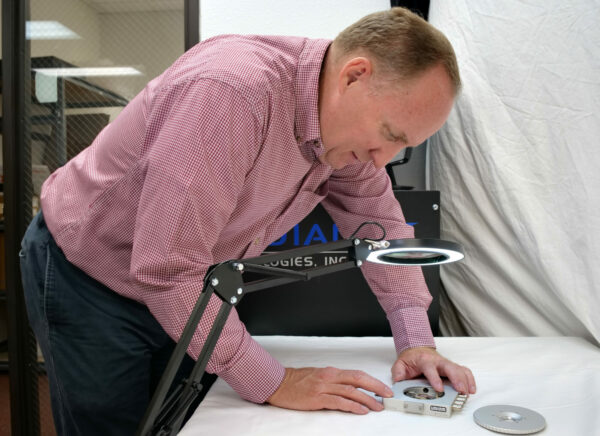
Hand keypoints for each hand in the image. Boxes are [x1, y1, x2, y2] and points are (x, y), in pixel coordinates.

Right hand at [267, 367, 393, 414]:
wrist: (278, 383)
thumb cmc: (297, 381)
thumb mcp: (318, 376)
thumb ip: (334, 380)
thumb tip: (351, 387)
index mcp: (331, 371)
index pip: (357, 374)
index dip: (372, 381)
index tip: (383, 388)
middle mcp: (329, 377)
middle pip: (358, 379)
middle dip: (375, 387)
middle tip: (387, 395)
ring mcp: (323, 387)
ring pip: (351, 391)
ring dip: (367, 399)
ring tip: (378, 406)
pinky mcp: (317, 398)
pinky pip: (339, 402)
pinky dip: (352, 406)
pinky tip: (361, 410)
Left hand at [391, 347, 475, 393]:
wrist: (416, 349)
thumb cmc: (410, 359)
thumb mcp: (400, 365)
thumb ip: (398, 373)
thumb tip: (398, 382)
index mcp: (424, 360)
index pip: (430, 369)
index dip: (435, 379)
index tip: (439, 388)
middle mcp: (437, 361)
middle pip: (450, 367)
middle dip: (457, 379)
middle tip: (461, 391)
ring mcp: (446, 363)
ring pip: (459, 369)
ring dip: (465, 380)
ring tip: (468, 392)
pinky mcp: (451, 367)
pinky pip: (463, 371)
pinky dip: (469, 379)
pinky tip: (472, 388)